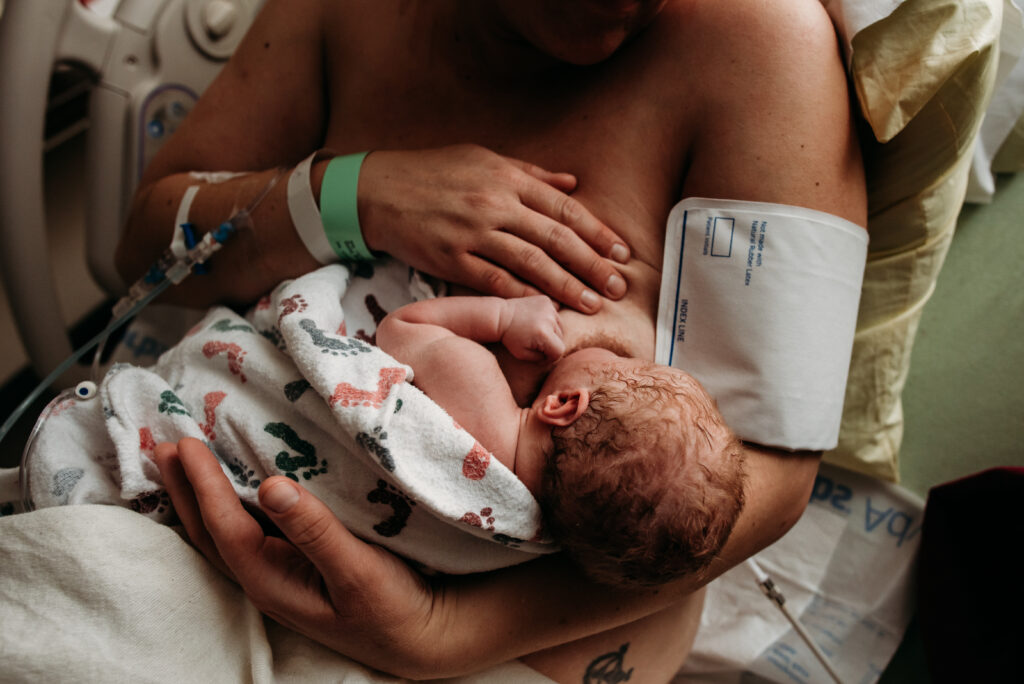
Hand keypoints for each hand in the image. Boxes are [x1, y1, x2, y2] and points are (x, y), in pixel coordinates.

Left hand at [152, 438, 448, 678]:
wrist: (420, 637)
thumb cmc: (391, 608)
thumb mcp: (357, 569)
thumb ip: (315, 529)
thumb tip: (272, 485)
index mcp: (271, 579)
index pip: (224, 525)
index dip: (203, 484)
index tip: (186, 443)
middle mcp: (265, 576)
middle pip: (210, 529)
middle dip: (185, 488)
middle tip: (162, 444)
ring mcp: (279, 572)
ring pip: (224, 530)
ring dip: (200, 494)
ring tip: (183, 461)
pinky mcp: (296, 564)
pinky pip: (248, 528)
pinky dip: (230, 502)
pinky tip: (234, 486)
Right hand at [356, 145, 629, 313]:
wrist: (375, 190)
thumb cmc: (431, 173)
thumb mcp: (482, 158)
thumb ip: (530, 174)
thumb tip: (573, 183)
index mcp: (506, 178)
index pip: (563, 207)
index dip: (596, 232)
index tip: (621, 252)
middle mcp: (494, 205)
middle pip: (554, 238)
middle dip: (591, 265)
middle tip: (617, 287)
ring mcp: (472, 234)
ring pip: (530, 263)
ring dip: (565, 286)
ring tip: (592, 304)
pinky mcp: (450, 260)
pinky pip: (494, 281)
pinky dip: (522, 295)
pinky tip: (544, 309)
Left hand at [501, 295, 565, 361]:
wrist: (500, 316)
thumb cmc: (510, 338)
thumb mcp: (523, 355)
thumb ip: (540, 359)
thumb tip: (553, 356)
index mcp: (543, 334)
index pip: (559, 351)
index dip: (551, 357)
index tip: (541, 356)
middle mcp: (549, 319)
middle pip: (560, 338)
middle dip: (550, 344)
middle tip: (536, 344)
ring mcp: (549, 307)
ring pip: (560, 327)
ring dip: (551, 332)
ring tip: (536, 333)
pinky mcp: (546, 300)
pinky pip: (555, 315)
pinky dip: (549, 321)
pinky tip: (536, 321)